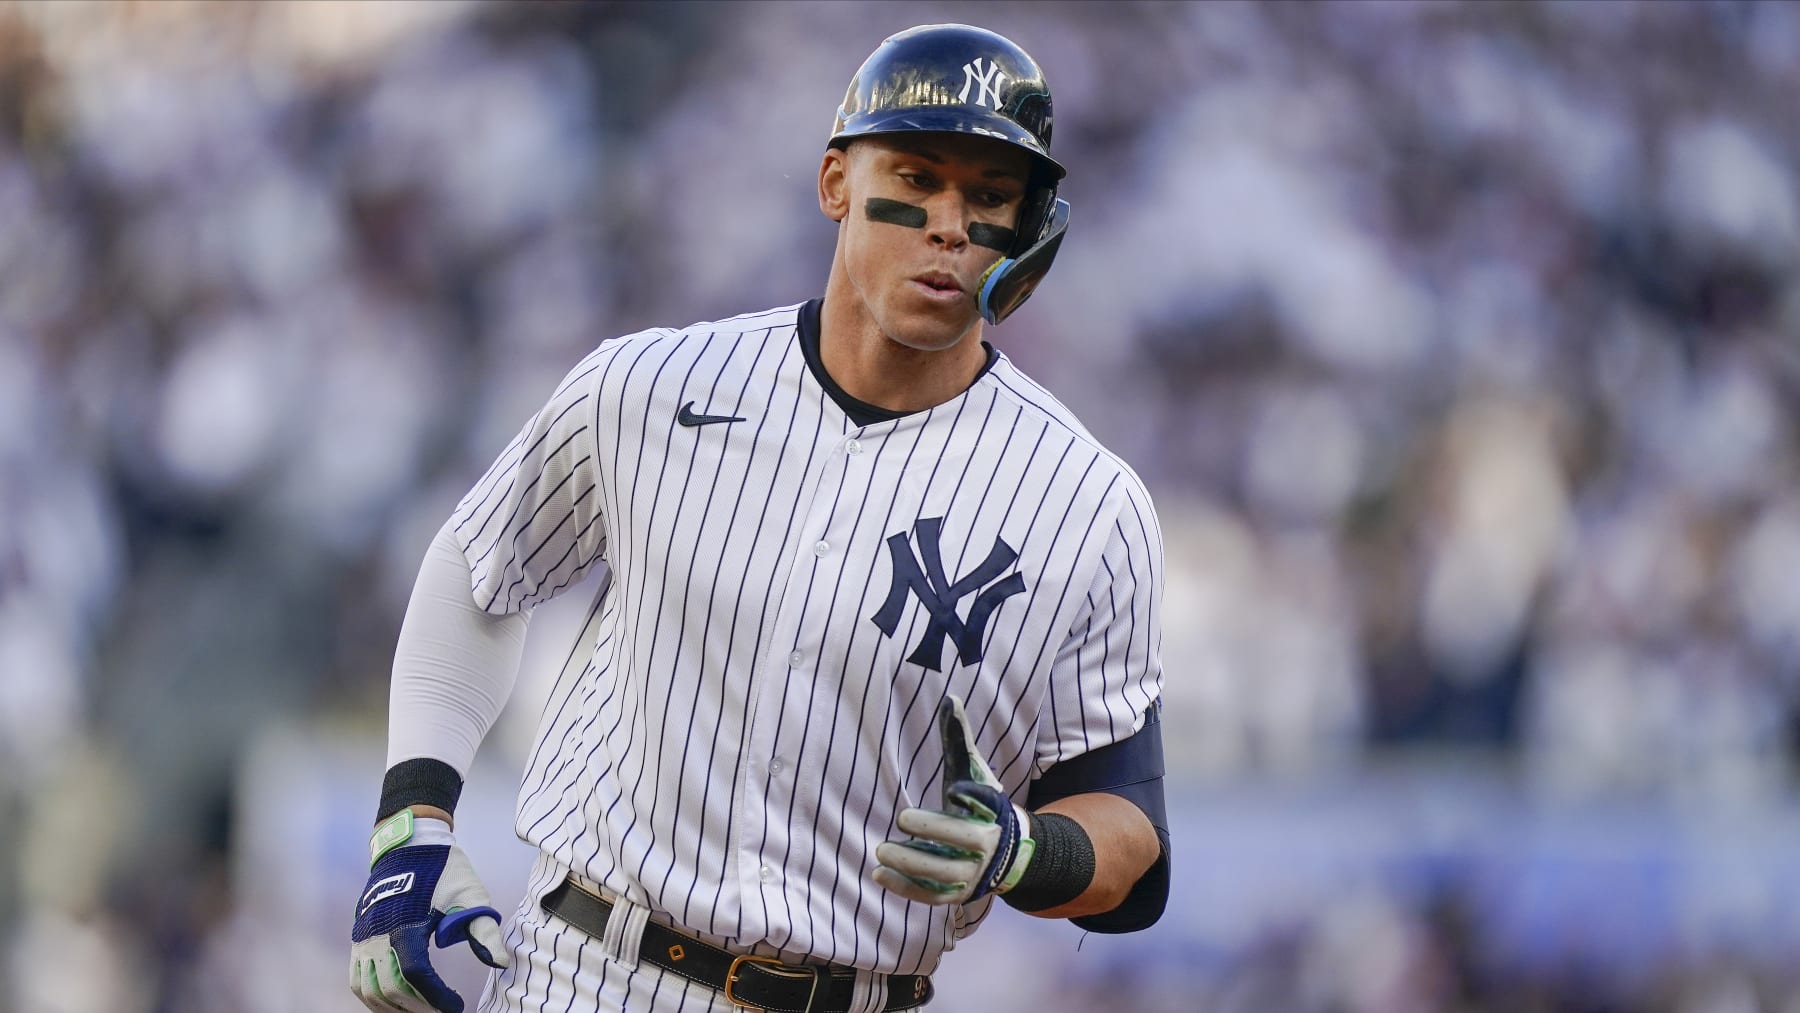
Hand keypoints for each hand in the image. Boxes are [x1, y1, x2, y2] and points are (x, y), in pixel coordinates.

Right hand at [350, 811, 510, 1011]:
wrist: (409, 843)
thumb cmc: (444, 868)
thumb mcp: (471, 895)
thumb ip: (483, 931)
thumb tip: (498, 963)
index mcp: (405, 925)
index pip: (416, 976)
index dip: (435, 997)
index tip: (456, 1006)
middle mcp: (377, 934)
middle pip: (390, 989)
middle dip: (417, 1007)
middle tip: (440, 1011)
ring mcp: (363, 937)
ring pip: (368, 989)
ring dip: (393, 1007)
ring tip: (420, 1010)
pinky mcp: (358, 936)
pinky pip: (356, 978)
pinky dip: (373, 996)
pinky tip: (396, 1000)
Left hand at [874, 695, 1035, 904]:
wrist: (1007, 853)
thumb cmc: (981, 804)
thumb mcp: (972, 772)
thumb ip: (959, 740)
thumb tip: (949, 698)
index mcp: (996, 812)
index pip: (989, 804)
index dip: (975, 797)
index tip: (955, 790)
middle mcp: (988, 845)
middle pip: (966, 841)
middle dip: (936, 830)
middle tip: (902, 817)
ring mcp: (974, 873)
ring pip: (946, 873)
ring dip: (913, 863)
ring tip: (881, 850)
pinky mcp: (958, 894)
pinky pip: (932, 896)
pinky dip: (906, 888)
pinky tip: (879, 873)